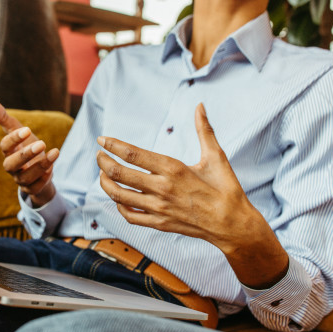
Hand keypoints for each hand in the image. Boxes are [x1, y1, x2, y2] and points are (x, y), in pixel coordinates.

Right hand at [0, 99, 58, 206]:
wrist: (38, 166)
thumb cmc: (26, 145)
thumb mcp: (18, 130)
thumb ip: (4, 118)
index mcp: (8, 151)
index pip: (5, 146)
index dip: (14, 139)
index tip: (27, 129)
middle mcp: (11, 166)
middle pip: (11, 164)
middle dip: (26, 155)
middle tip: (42, 143)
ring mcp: (21, 179)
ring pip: (25, 177)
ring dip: (41, 165)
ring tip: (55, 152)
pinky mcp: (32, 188)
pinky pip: (35, 188)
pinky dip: (43, 179)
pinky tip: (51, 169)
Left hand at [96, 103, 288, 288]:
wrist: (233, 225)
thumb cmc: (225, 189)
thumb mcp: (216, 157)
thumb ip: (204, 130)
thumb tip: (200, 106)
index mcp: (173, 169)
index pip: (133, 155)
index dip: (113, 145)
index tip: (102, 139)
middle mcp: (162, 189)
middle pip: (120, 174)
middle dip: (103, 162)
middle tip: (99, 155)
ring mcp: (158, 208)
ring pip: (119, 196)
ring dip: (105, 183)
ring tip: (103, 174)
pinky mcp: (159, 224)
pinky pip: (130, 215)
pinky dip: (119, 206)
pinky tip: (118, 198)